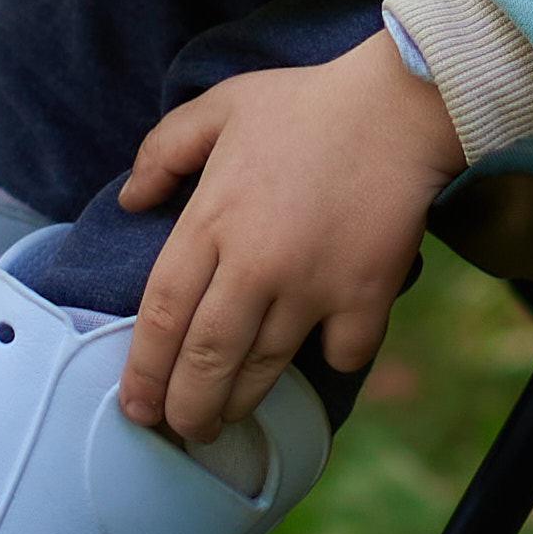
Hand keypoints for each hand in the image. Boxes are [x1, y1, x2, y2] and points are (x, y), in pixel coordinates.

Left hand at [116, 33, 461, 442]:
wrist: (401, 106)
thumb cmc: (307, 104)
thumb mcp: (220, 107)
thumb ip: (163, 150)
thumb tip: (131, 201)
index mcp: (210, 222)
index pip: (161, 316)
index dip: (144, 371)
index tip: (136, 404)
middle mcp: (254, 265)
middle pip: (205, 361)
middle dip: (186, 409)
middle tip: (181, 428)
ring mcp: (311, 286)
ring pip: (264, 369)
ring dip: (239, 403)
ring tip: (225, 419)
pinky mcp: (365, 295)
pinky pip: (341, 353)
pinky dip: (331, 359)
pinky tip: (322, 352)